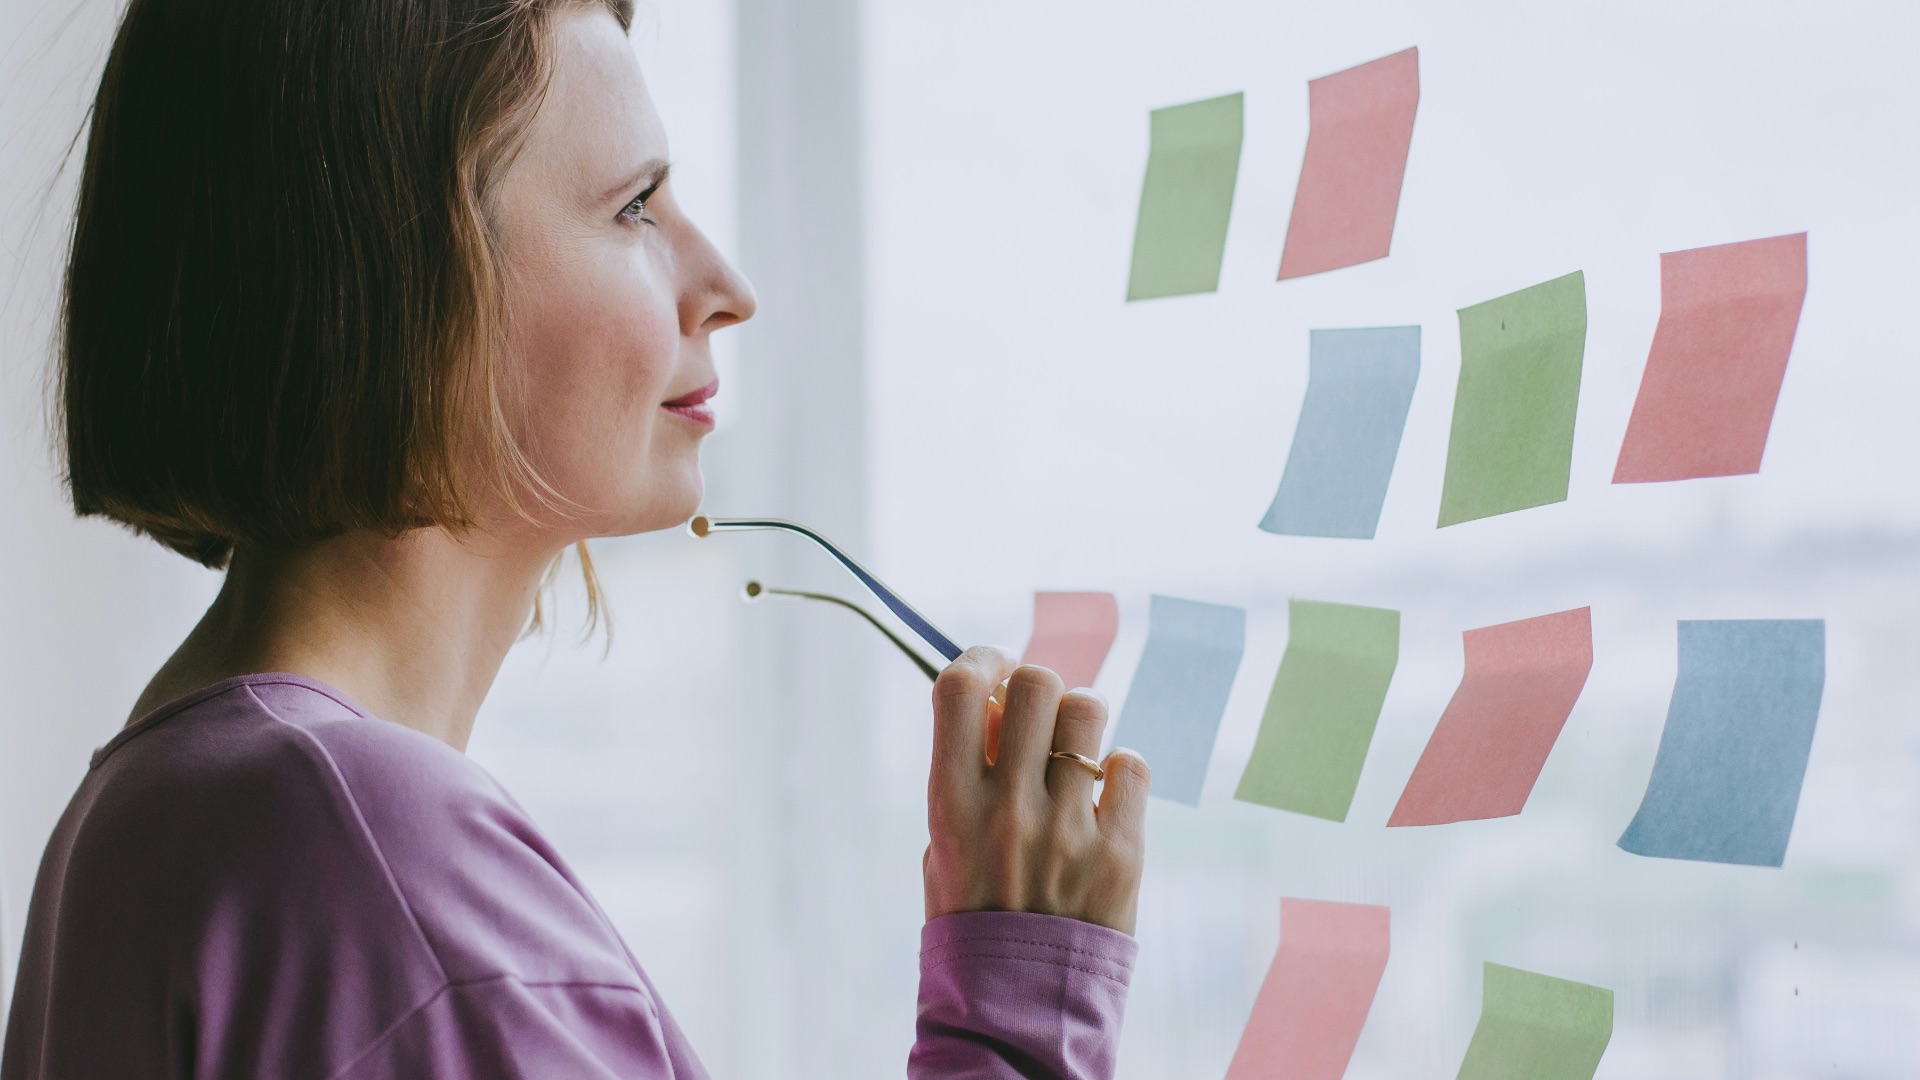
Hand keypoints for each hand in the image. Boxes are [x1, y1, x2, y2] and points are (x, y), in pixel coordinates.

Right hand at [923, 646, 1149, 934]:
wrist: (1020, 1002)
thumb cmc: (975, 913)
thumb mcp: (945, 842)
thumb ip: (969, 772)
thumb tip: (1004, 704)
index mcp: (951, 802)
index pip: (959, 687)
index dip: (981, 657)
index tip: (993, 666)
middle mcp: (1008, 806)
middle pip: (1036, 683)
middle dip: (1037, 686)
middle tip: (1037, 716)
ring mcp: (1066, 827)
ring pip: (1088, 712)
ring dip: (1081, 722)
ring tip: (1073, 756)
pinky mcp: (1120, 851)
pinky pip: (1131, 765)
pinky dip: (1119, 772)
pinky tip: (1102, 800)